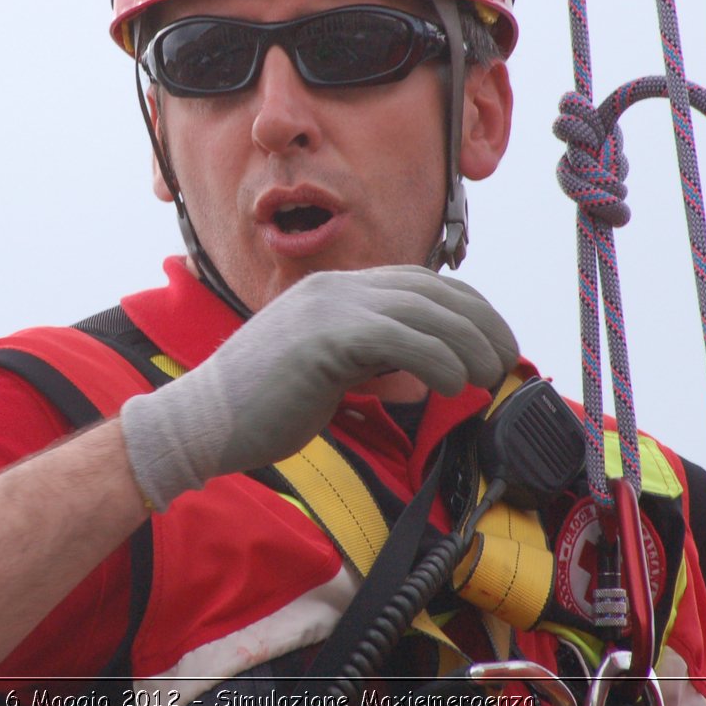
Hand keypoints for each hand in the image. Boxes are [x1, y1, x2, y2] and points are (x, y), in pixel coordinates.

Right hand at [119, 265, 518, 508]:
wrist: (201, 422)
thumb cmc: (263, 407)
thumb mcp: (331, 372)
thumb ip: (374, 360)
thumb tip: (428, 373)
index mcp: (336, 290)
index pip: (422, 283)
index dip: (467, 309)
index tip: (493, 341)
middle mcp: (335, 287)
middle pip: (432, 290)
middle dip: (480, 323)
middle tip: (504, 359)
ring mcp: (328, 307)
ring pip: (424, 310)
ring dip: (468, 343)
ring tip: (487, 375)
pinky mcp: (323, 336)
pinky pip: (400, 338)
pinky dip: (438, 360)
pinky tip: (451, 385)